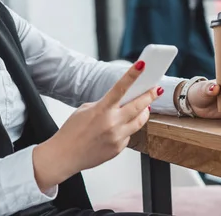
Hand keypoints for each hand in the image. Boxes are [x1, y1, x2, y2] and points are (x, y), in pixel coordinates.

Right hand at [33, 61, 163, 190]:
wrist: (64, 156)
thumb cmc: (71, 132)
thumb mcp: (85, 110)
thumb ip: (103, 105)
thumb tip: (118, 104)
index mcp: (102, 109)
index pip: (121, 88)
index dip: (133, 75)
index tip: (142, 65)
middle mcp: (112, 123)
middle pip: (139, 106)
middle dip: (150, 95)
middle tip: (156, 90)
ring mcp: (117, 137)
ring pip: (139, 122)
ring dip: (143, 113)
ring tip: (145, 108)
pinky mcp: (118, 149)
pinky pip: (129, 136)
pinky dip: (126, 130)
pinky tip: (118, 129)